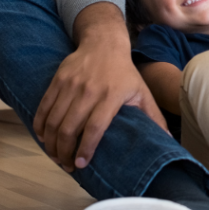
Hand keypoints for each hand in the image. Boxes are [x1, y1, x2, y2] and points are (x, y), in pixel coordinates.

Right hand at [33, 2, 167, 171]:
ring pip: (53, 121)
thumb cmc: (125, 73)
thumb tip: (168, 139)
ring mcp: (71, 85)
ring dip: (51, 144)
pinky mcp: (57, 80)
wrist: (104, 43)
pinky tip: (44, 138)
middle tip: (66, 166)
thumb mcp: (142, 92)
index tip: (81, 164)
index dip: (86, 148)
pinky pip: (43, 108)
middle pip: (69, 128)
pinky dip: (40, 127)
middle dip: (64, 152)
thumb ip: (153, 116)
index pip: (95, 127)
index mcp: (112, 96)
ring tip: (55, 156)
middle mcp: (90, 91)